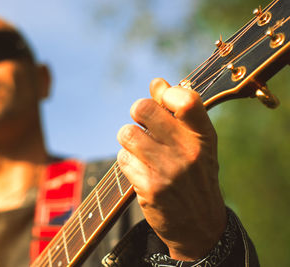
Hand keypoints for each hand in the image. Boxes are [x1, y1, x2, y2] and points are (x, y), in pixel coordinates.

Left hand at [117, 78, 226, 260]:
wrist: (200, 225)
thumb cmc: (195, 176)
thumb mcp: (197, 143)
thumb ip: (178, 112)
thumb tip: (156, 82)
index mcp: (204, 136)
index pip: (184, 99)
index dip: (165, 93)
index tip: (161, 101)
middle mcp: (188, 152)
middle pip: (143, 109)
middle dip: (137, 113)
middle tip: (142, 123)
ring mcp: (168, 171)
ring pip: (127, 134)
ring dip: (129, 140)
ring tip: (141, 150)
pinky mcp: (149, 188)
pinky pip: (123, 159)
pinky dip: (127, 162)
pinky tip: (141, 171)